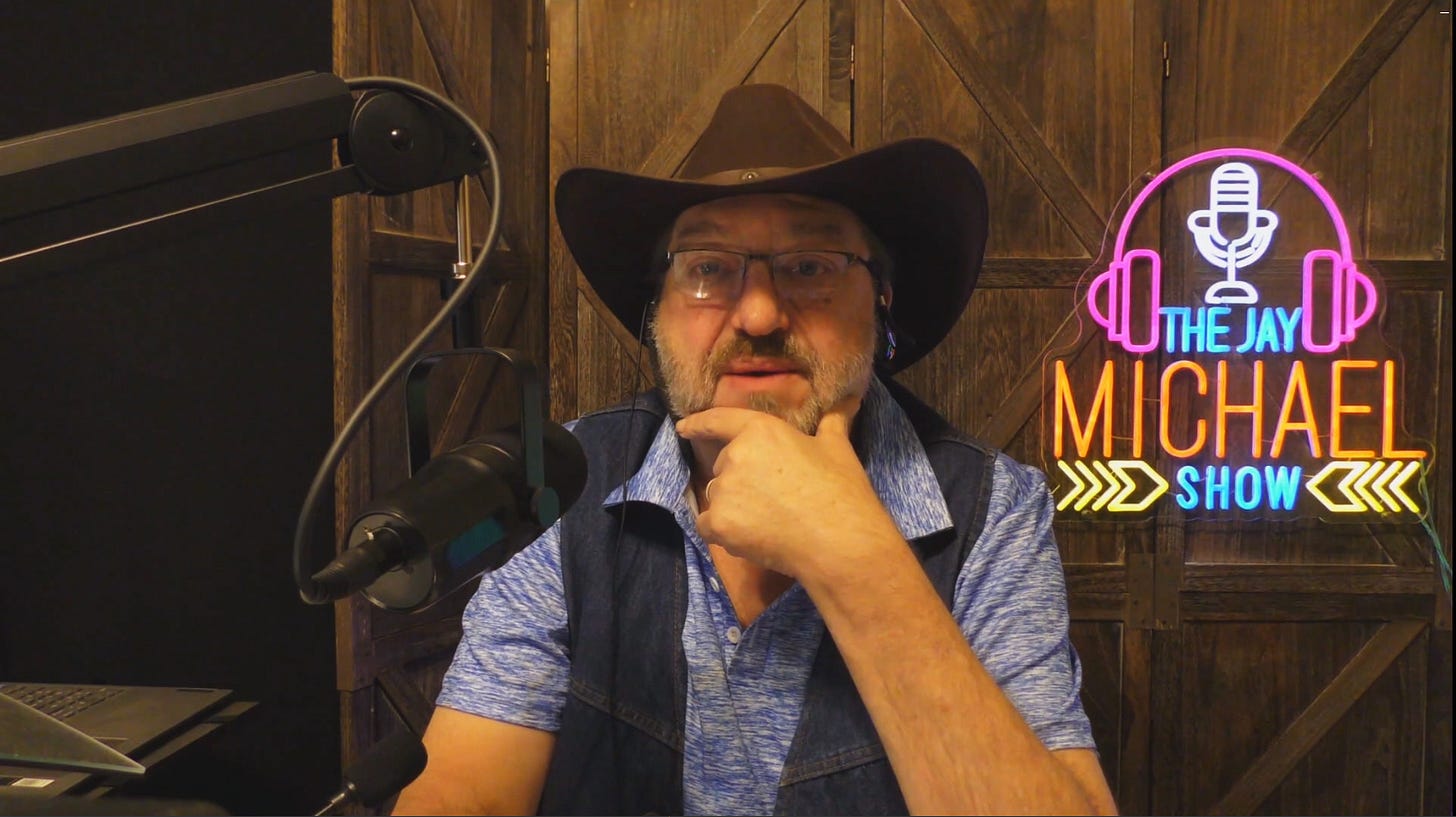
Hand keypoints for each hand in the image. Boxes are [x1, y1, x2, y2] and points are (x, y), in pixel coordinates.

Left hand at [675, 396, 903, 579]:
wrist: (839, 542)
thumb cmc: (841, 492)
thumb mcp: (838, 448)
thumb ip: (833, 422)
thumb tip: (848, 400)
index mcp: (760, 431)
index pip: (719, 421)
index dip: (698, 423)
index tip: (682, 427)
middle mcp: (735, 456)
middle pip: (723, 467)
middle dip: (740, 480)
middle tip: (774, 498)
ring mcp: (724, 490)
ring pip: (717, 497)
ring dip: (733, 507)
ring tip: (769, 521)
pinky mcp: (719, 523)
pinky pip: (708, 525)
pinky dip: (723, 532)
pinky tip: (751, 538)